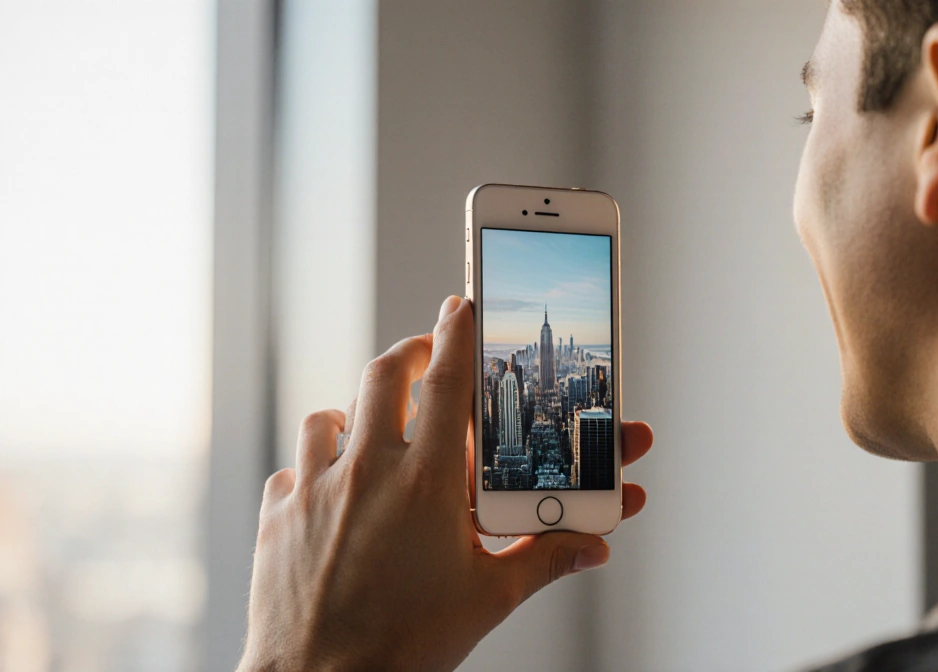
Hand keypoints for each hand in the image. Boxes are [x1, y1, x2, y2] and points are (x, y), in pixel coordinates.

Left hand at [238, 295, 652, 671]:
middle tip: (424, 359)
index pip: (449, 381)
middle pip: (383, 375)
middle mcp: (367, 471)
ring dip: (355, 414)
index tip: (462, 305)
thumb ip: (544, 558)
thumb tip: (592, 544)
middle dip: (408, 355)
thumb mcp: (487, 598)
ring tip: (373, 431)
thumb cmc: (403, 647)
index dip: (458, 332)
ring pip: (329, 416)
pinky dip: (315, 471)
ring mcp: (316, 489)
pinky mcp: (279, 514)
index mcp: (427, 483)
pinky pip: (295, 470)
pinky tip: (331, 497)